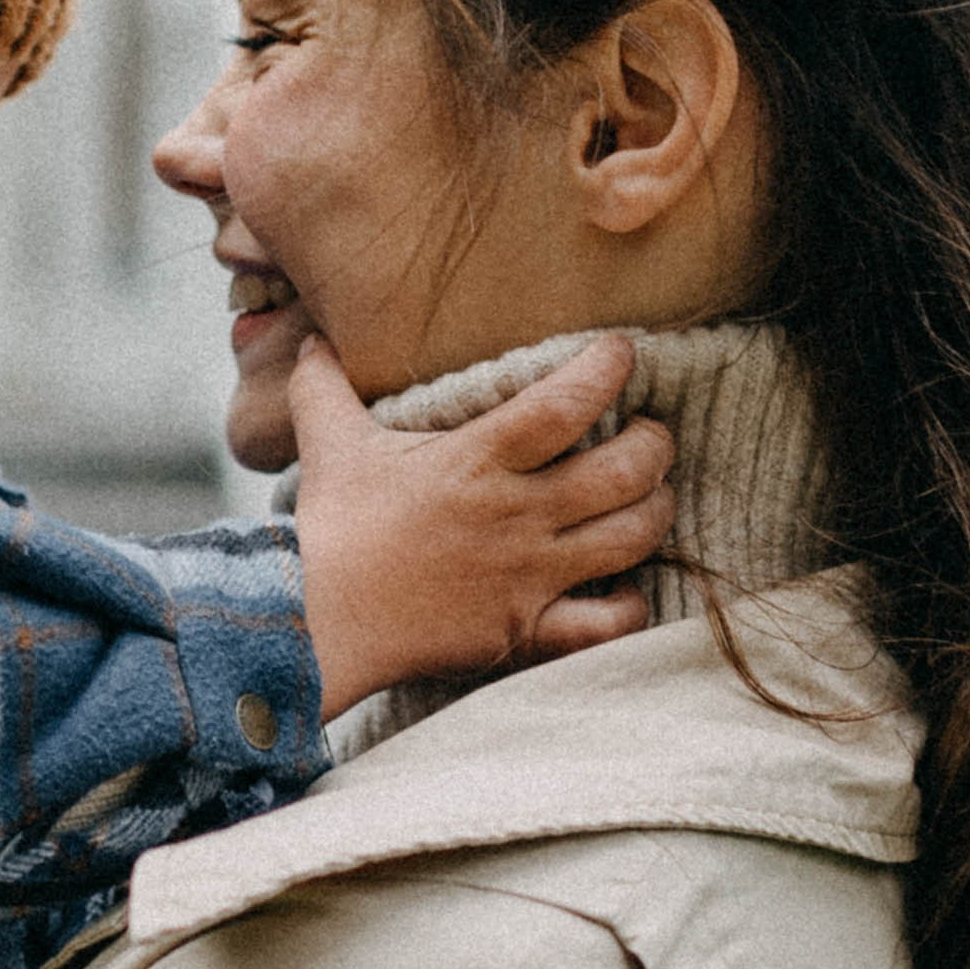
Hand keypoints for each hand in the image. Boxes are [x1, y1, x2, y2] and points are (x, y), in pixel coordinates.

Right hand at [289, 331, 669, 717]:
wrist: (316, 620)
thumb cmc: (329, 528)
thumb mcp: (330, 441)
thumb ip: (324, 384)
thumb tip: (313, 339)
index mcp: (476, 458)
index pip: (565, 404)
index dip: (606, 370)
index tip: (621, 352)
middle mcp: (516, 514)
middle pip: (623, 471)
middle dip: (654, 445)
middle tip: (652, 433)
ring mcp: (528, 575)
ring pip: (630, 537)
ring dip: (656, 510)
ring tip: (654, 494)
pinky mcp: (526, 629)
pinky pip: (606, 623)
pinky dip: (631, 604)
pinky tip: (627, 586)